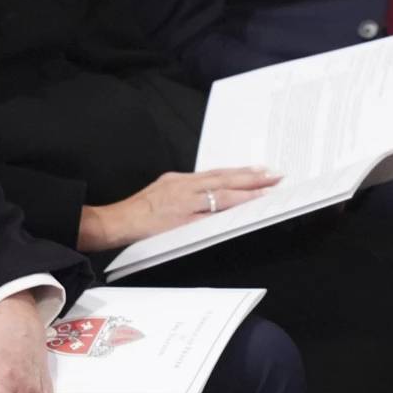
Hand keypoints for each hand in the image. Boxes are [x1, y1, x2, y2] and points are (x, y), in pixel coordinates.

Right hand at [77, 167, 278, 252]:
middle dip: (252, 178)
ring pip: (222, 196)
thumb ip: (186, 190)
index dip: (241, 172)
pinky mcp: (182, 222)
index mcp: (180, 180)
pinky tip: (243, 213)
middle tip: (275, 175)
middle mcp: (185, 187)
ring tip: (268, 191)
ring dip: (247, 193)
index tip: (261, 170)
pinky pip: (211, 217)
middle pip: (224, 180)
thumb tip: (208, 192)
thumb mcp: (162, 189)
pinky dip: (229, 214)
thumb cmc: (138, 209)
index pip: (217, 173)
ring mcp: (185, 204)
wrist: (118, 220)